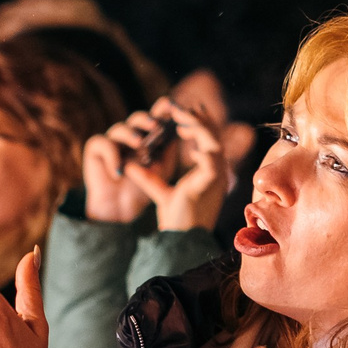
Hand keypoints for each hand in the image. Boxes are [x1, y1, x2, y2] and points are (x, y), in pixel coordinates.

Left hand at [83, 98, 232, 231]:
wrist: (182, 240)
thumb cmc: (177, 220)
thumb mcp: (162, 193)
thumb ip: (149, 178)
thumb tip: (130, 166)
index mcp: (209, 173)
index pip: (208, 141)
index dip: (197, 125)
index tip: (179, 116)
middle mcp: (217, 172)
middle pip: (214, 136)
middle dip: (199, 119)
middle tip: (181, 106)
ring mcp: (217, 177)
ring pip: (213, 142)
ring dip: (198, 126)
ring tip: (180, 116)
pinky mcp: (211, 182)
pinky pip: (210, 159)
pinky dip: (200, 148)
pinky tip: (186, 140)